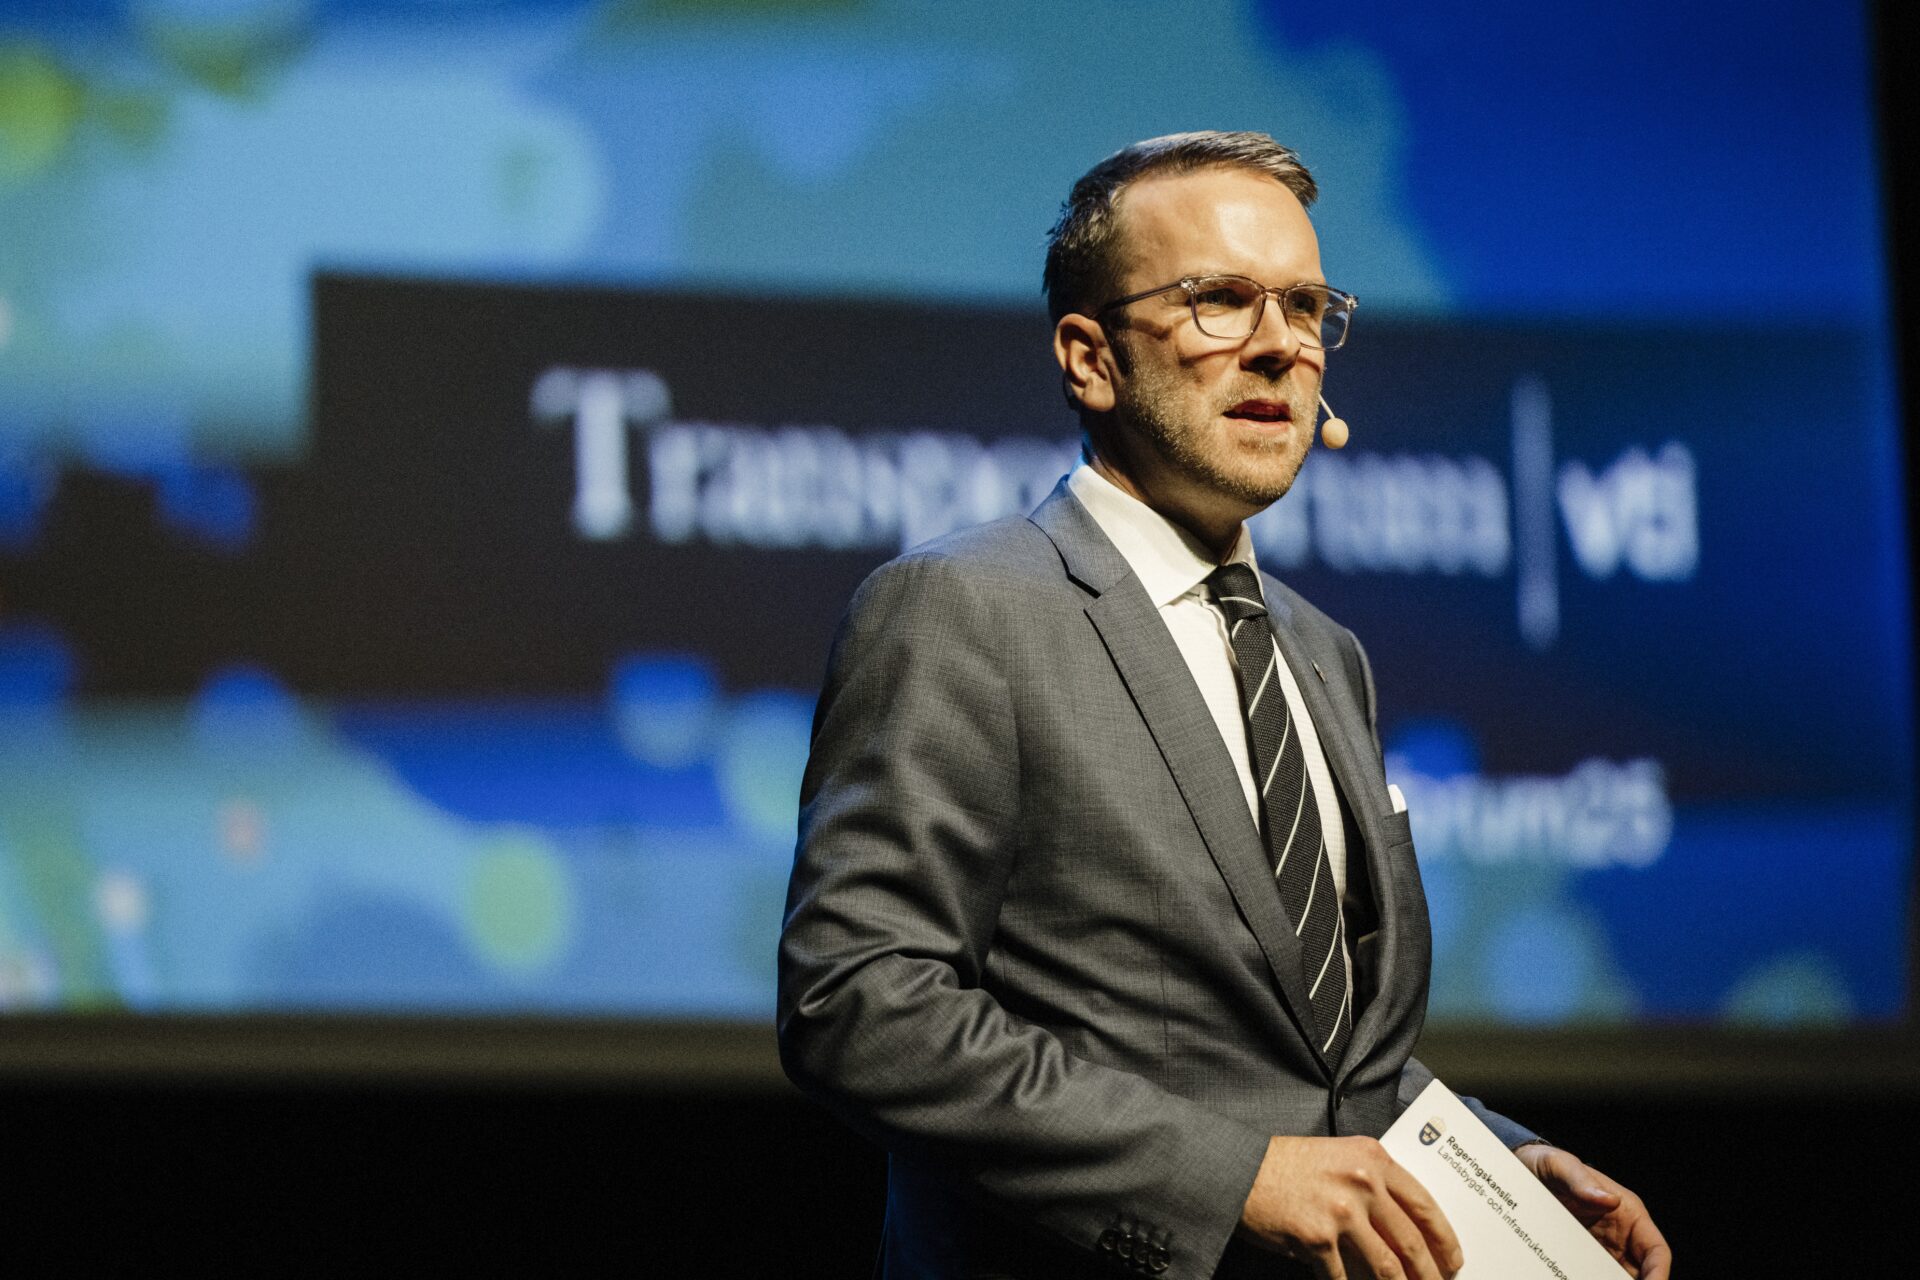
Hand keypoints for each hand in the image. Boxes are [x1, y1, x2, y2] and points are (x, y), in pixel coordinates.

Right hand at [1239, 1135, 1462, 1278]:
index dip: (1444, 1239)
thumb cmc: (1285, 1164)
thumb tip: (1402, 1230)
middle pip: (1411, 1241)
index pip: (1424, 1204)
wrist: (1238, 1169)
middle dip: (1430, 1274)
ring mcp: (1341, 1212)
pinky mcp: (1317, 1238)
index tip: (1454, 1260)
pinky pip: (1343, 1278)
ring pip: (1386, 1267)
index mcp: (1372, 1158)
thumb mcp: (1338, 1158)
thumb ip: (1372, 1183)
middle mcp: (1362, 1182)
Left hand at [1516, 1143, 1670, 1278]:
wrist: (1522, 1172)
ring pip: (1619, 1277)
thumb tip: (1609, 1200)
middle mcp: (1622, 1235)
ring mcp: (1603, 1248)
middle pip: (1642, 1272)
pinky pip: (1595, 1276)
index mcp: (1629, 1213)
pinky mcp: (1583, 1256)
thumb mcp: (1560, 1166)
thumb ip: (1580, 1181)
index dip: (1659, 1273)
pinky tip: (1577, 1279)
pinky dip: (1592, 1279)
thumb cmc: (1547, 1165)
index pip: (1656, 1250)